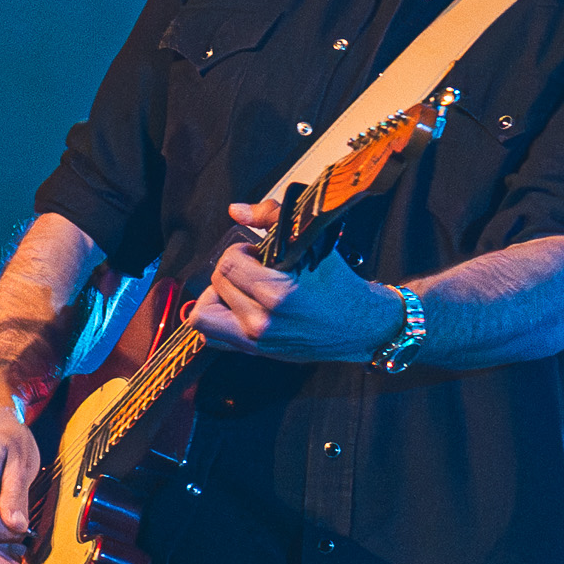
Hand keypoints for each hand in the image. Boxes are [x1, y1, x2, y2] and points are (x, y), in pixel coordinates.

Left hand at [186, 198, 404, 363]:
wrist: (360, 325)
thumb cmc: (339, 285)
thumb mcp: (312, 244)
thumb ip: (272, 218)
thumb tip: (236, 210)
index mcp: (276, 295)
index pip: (229, 264)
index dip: (240, 251)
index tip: (257, 253)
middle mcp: (262, 322)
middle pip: (217, 284)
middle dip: (231, 269)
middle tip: (252, 268)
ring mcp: (257, 341)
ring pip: (203, 315)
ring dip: (216, 295)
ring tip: (239, 288)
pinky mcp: (256, 352)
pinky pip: (213, 338)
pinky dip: (218, 319)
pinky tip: (236, 307)